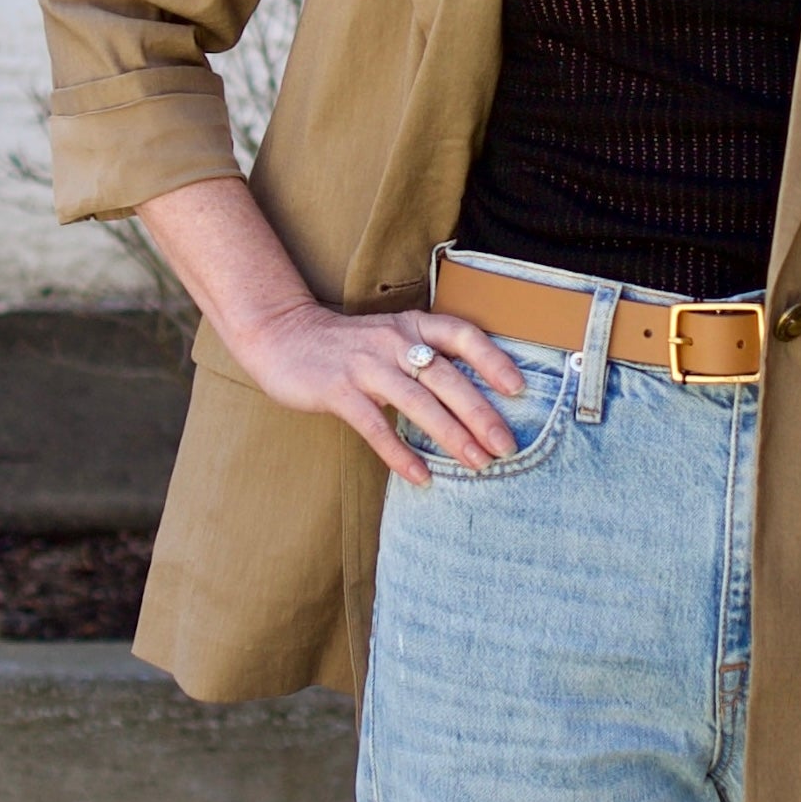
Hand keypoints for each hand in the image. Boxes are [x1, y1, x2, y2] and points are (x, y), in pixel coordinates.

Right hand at [237, 301, 529, 485]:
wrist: (282, 336)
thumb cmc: (348, 346)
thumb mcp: (391, 337)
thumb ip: (425, 356)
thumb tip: (474, 396)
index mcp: (411, 326)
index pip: (462, 334)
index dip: (493, 360)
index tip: (518, 389)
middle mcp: (393, 341)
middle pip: (447, 378)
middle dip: (480, 414)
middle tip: (506, 445)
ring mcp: (365, 365)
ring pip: (418, 403)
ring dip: (451, 436)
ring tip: (477, 463)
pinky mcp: (338, 390)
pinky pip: (376, 426)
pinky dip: (400, 453)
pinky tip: (422, 475)